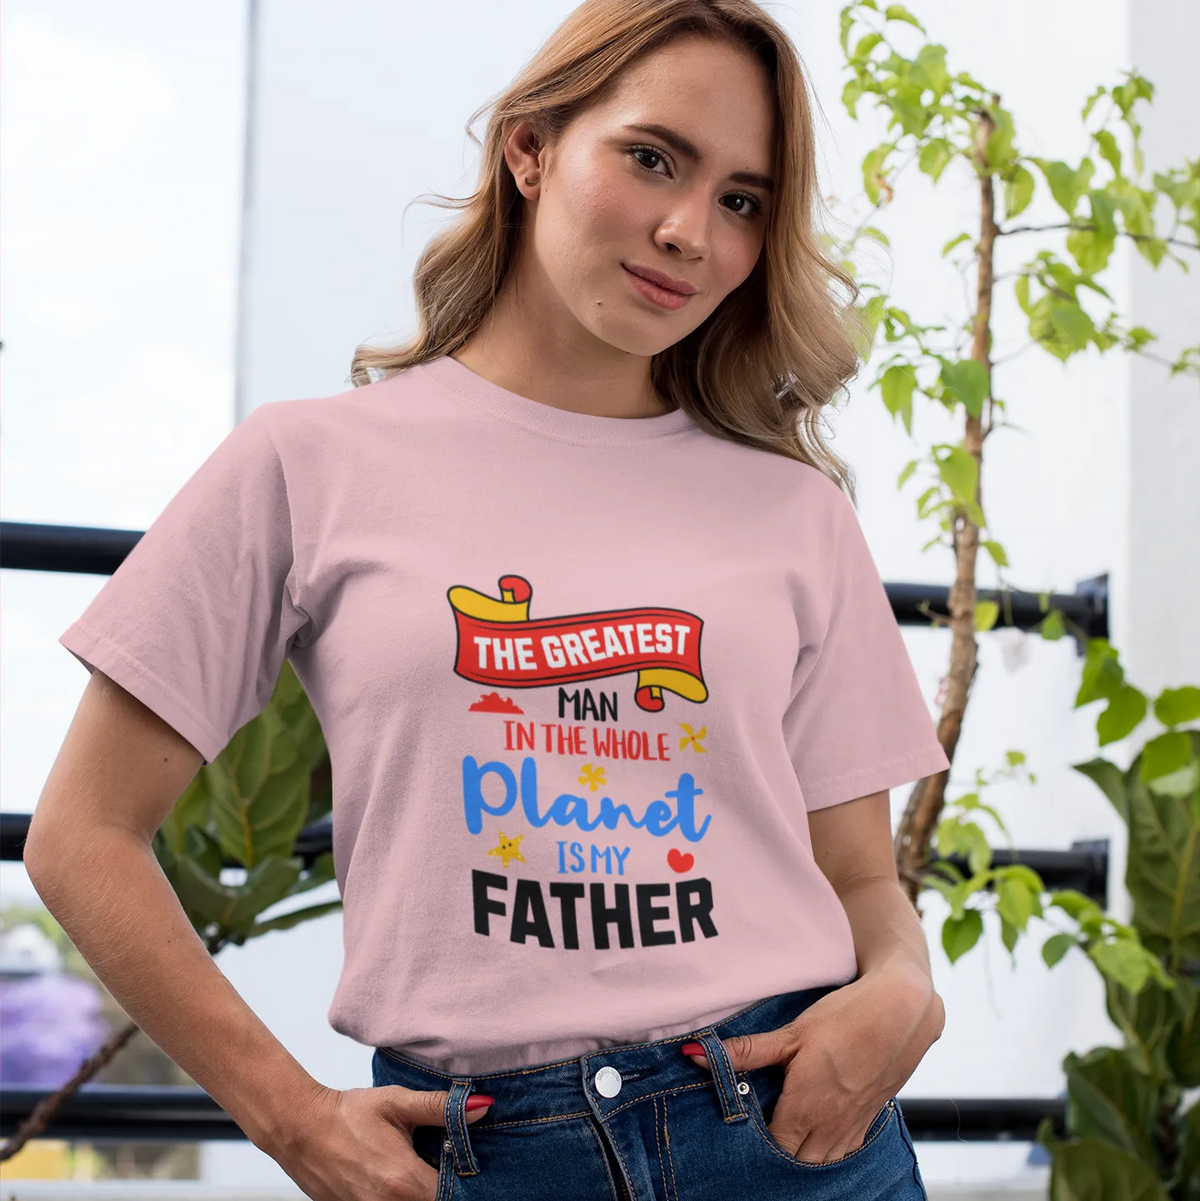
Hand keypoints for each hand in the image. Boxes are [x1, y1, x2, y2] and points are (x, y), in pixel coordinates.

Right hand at [266, 1081, 492, 1199]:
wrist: (301, 1129)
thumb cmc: (349, 1114)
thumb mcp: (396, 1103)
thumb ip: (440, 1108)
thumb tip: (483, 1107)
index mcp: (404, 1181)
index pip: (455, 1196)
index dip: (467, 1182)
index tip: (467, 1164)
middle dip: (446, 1188)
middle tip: (445, 1163)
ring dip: (423, 1192)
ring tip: (423, 1169)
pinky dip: (402, 1197)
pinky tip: (403, 1179)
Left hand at [682, 967, 943, 1164]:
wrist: (903, 1011)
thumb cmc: (846, 1018)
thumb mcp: (791, 1033)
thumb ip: (746, 1051)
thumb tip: (695, 1054)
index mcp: (805, 1108)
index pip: (771, 1149)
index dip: (753, 1145)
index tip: (738, 1130)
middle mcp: (829, 1126)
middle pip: (796, 1163)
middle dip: (777, 1156)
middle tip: (757, 1135)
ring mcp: (854, 1126)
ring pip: (822, 1163)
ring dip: (803, 1156)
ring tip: (785, 1136)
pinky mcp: (871, 1118)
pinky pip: (845, 1151)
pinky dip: (828, 1150)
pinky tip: (818, 1132)